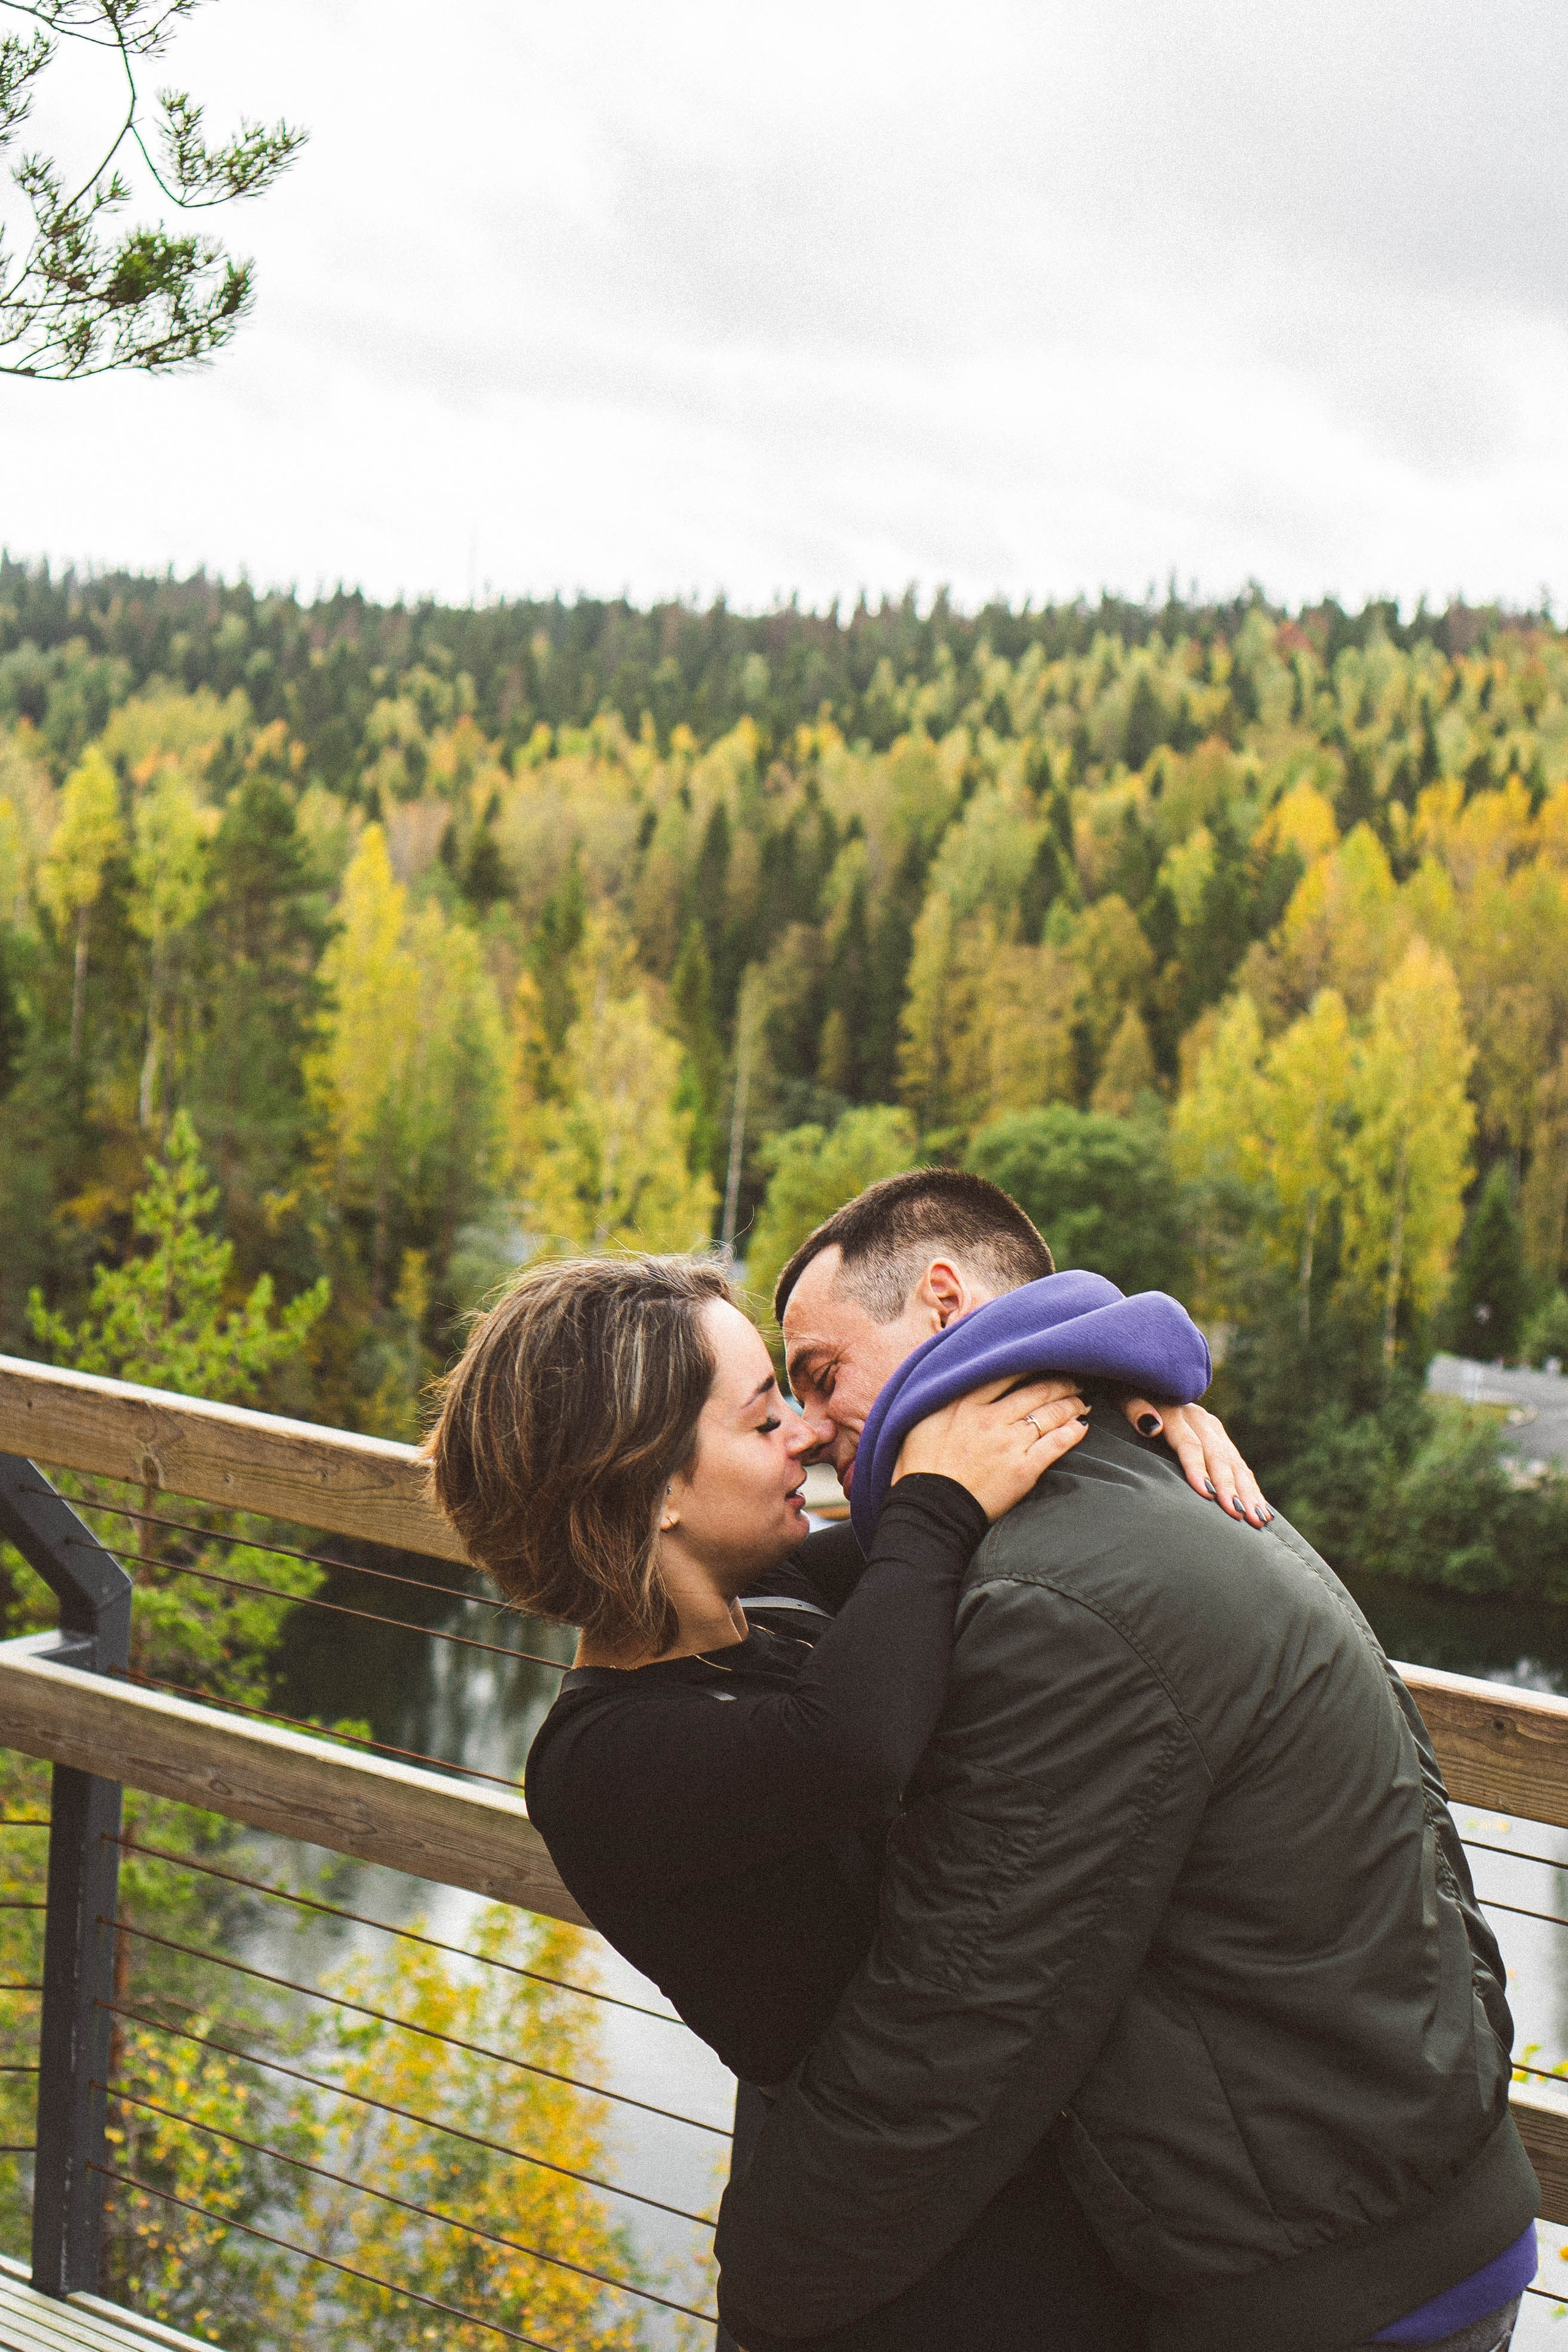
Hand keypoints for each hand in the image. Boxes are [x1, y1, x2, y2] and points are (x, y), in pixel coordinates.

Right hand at [894, 1375, 1088, 1520]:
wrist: (929, 1509)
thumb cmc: (919, 1467)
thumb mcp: (921, 1420)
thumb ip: (943, 1398)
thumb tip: (956, 1381)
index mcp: (963, 1402)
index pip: (1006, 1372)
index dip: (1030, 1364)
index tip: (1043, 1361)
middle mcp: (989, 1418)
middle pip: (1036, 1390)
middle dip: (1060, 1383)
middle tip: (1074, 1380)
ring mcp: (1008, 1443)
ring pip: (1050, 1414)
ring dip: (1071, 1404)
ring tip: (1082, 1402)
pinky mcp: (1023, 1469)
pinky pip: (1056, 1444)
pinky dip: (1072, 1433)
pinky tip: (1081, 1427)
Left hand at [1119, 1397, 1271, 1526]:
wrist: (1145, 1382)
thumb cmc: (1127, 1396)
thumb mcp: (1124, 1398)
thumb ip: (1135, 1409)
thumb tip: (1151, 1426)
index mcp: (1176, 1412)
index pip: (1189, 1444)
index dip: (1197, 1469)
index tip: (1206, 1494)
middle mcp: (1200, 1420)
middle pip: (1218, 1457)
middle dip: (1229, 1487)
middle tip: (1240, 1515)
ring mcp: (1214, 1429)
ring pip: (1235, 1463)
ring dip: (1248, 1492)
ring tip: (1257, 1519)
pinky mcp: (1220, 1438)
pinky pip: (1239, 1465)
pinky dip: (1251, 1488)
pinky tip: (1262, 1511)